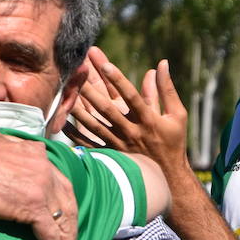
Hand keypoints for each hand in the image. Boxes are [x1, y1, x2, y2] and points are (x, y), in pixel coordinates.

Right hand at [0, 133, 76, 239]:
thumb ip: (8, 147)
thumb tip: (4, 149)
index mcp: (36, 153)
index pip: (59, 182)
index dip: (62, 203)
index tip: (61, 219)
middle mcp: (45, 168)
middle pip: (67, 203)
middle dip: (69, 228)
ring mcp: (42, 188)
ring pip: (63, 222)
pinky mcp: (33, 207)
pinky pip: (50, 236)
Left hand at [65, 47, 189, 174]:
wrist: (167, 174)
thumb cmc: (173, 141)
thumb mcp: (176, 115)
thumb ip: (166, 90)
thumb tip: (162, 64)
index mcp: (147, 119)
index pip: (131, 96)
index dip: (118, 80)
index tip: (105, 64)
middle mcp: (131, 131)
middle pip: (107, 108)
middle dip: (92, 87)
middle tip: (78, 69)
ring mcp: (118, 143)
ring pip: (94, 123)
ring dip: (80, 105)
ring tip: (67, 88)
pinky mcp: (110, 153)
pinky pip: (88, 142)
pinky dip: (74, 132)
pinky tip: (63, 117)